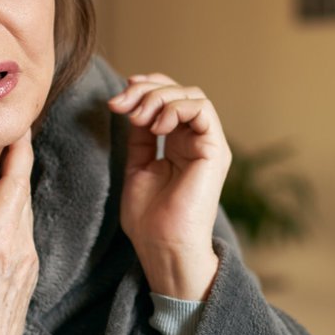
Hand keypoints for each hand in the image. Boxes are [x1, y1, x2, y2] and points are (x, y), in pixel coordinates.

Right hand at [0, 132, 38, 334]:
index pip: (13, 187)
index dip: (19, 154)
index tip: (21, 127)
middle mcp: (21, 250)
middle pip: (24, 195)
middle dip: (20, 163)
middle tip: (13, 135)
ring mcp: (29, 264)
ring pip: (26, 214)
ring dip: (18, 188)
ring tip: (7, 165)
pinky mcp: (28, 276)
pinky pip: (26, 232)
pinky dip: (18, 211)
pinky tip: (6, 209)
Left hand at [108, 73, 230, 300]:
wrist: (162, 246)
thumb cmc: (150, 219)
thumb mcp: (138, 165)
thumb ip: (140, 135)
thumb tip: (134, 104)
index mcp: (179, 144)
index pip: (169, 99)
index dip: (146, 88)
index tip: (119, 97)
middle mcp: (196, 141)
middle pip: (179, 91)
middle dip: (145, 91)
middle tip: (121, 105)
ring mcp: (208, 144)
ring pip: (191, 95)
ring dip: (158, 98)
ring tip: (138, 118)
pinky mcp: (215, 150)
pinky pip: (202, 109)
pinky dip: (175, 108)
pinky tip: (156, 126)